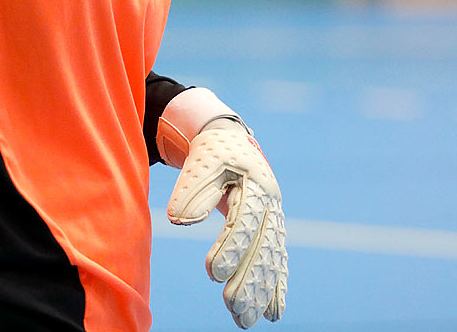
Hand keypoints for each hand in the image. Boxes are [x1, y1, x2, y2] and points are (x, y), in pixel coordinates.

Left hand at [166, 117, 287, 327]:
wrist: (233, 142)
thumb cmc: (213, 152)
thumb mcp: (201, 161)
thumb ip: (193, 189)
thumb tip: (180, 220)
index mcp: (255, 183)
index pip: (245, 220)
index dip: (231, 247)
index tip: (212, 273)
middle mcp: (270, 204)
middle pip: (262, 246)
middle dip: (248, 278)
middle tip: (232, 306)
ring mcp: (274, 219)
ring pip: (269, 259)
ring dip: (259, 291)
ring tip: (244, 319)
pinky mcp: (272, 231)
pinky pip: (276, 262)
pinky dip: (275, 287)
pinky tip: (272, 313)